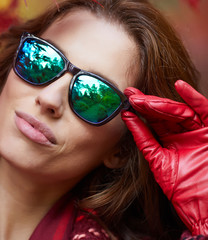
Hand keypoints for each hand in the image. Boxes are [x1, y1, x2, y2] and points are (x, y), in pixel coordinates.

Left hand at [121, 80, 207, 234]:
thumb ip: (144, 139)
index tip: (125, 99)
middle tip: (130, 94)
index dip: (140, 110)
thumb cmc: (182, 189)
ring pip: (179, 111)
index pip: (154, 120)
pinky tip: (180, 86)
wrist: (203, 206)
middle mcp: (185, 134)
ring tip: (142, 98)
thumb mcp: (158, 161)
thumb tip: (127, 118)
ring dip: (161, 103)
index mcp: (171, 141)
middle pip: (165, 113)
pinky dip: (194, 98)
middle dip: (146, 103)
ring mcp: (199, 132)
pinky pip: (205, 111)